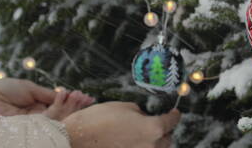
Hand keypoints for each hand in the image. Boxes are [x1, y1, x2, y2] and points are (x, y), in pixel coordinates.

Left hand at [0, 78, 94, 120]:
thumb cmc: (3, 90)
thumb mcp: (30, 89)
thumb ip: (47, 94)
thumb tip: (65, 94)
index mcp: (38, 108)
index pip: (60, 108)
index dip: (73, 103)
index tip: (87, 97)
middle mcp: (38, 118)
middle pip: (62, 115)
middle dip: (76, 106)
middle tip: (87, 97)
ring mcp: (34, 123)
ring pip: (59, 118)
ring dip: (71, 106)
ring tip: (79, 95)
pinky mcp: (30, 127)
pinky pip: (49, 119)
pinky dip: (59, 108)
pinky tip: (64, 96)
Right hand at [64, 102, 180, 147]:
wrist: (77, 138)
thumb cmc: (99, 119)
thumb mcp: (124, 107)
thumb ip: (141, 113)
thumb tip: (144, 117)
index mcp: (153, 128)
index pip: (172, 121)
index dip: (174, 115)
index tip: (175, 113)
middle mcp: (151, 146)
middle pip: (166, 140)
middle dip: (163, 131)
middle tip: (156, 124)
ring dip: (153, 143)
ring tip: (142, 135)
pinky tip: (132, 143)